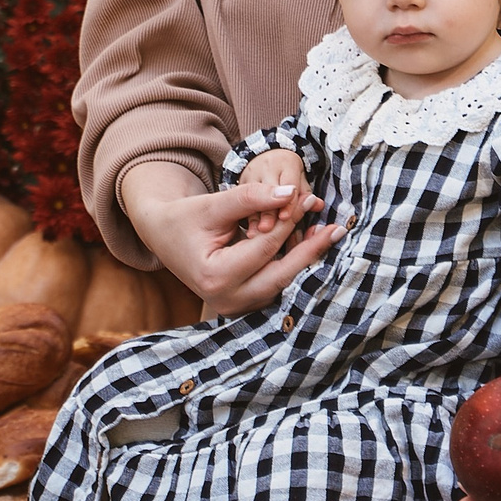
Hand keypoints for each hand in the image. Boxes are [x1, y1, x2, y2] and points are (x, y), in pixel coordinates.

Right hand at [121, 159, 345, 316]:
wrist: (164, 236)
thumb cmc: (186, 218)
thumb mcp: (214, 204)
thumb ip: (252, 197)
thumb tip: (292, 192)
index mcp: (215, 276)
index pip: (263, 248)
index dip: (288, 222)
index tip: (309, 200)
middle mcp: (226, 300)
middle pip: (280, 276)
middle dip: (309, 251)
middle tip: (336, 229)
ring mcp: (236, 307)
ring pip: (281, 285)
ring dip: (304, 260)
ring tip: (327, 235)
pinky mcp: (244, 304)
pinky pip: (274, 286)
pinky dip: (290, 266)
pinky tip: (309, 246)